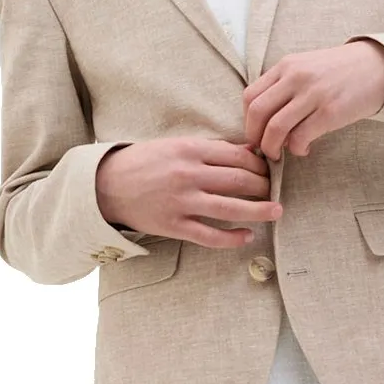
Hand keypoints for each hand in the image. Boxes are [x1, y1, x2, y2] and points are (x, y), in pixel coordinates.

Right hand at [95, 138, 282, 248]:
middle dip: (263, 185)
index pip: (237, 156)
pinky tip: (247, 237)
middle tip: (275, 189)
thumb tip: (247, 151)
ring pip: (230, 208)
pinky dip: (231, 238)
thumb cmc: (144, 162)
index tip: (269, 168)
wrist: (106, 185)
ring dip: (259, 210)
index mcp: (189, 149)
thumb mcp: (176, 145)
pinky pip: (209, 235)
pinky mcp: (174, 225)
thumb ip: (210, 150)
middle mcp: (188, 174)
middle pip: (239, 180)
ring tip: (277, 211)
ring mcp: (181, 201)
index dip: (259, 163)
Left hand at [243, 40, 383, 160]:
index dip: (247, 120)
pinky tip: (304, 149)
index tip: (255, 133)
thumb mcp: (306, 67)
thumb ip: (283, 85)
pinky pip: (300, 137)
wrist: (379, 66)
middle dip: (255, 138)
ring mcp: (313, 94)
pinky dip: (296, 149)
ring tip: (279, 154)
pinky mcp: (330, 112)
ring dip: (272, 148)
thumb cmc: (339, 71)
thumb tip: (262, 118)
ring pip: (275, 128)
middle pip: (257, 113)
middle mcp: (296, 77)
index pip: (250, 96)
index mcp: (286, 66)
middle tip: (262, 149)